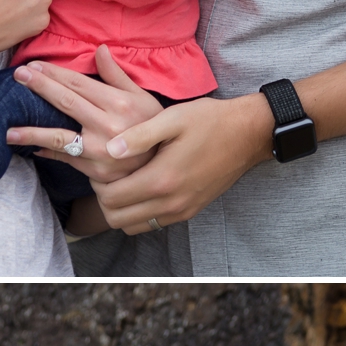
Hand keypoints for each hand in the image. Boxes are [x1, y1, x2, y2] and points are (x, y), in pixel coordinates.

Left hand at [9, 47, 163, 178]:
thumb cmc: (152, 128)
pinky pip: (66, 159)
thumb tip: (99, 49)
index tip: (33, 66)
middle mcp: (108, 125)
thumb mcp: (142, 98)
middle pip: (66, 102)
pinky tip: (32, 148)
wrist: (164, 168)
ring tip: (8, 130)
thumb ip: (117, 75)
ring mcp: (100, 150)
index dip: (54, 74)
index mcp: (119, 103)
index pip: (79, 84)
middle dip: (40, 87)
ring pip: (59, 137)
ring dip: (31, 132)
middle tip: (17, 76)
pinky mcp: (96, 170)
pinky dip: (47, 153)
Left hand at [81, 91, 276, 231]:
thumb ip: (139, 136)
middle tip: (107, 177)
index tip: (100, 166)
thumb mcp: (172, 118)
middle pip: (117, 219)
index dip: (97, 184)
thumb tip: (109, 149)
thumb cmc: (209, 121)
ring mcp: (181, 211)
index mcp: (162, 179)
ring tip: (123, 184)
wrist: (247, 135)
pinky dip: (139, 213)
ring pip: (133, 227)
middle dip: (104, 200)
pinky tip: (142, 189)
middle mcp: (170, 203)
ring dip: (121, 210)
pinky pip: (152, 224)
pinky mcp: (189, 212)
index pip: (111, 198)